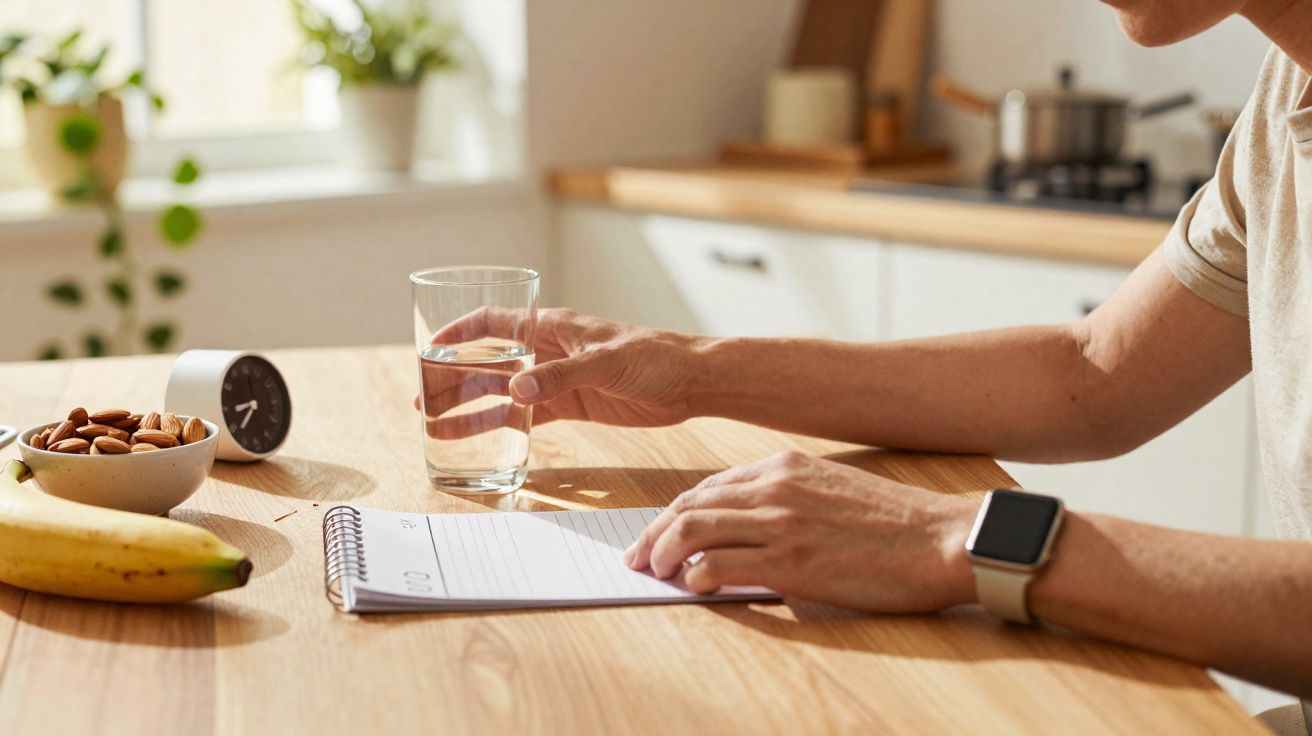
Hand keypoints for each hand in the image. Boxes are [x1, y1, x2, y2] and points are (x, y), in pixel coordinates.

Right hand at [418, 308, 707, 437]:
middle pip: (488, 360)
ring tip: (434, 422)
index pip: (494, 322)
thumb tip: (517, 389)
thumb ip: (562, 376)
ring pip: (501, 391)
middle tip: (421, 399)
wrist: (691, 382)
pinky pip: (525, 416)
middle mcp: (547, 350)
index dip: (459, 333)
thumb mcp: (607, 362)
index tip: (428, 349)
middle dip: (453, 377)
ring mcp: (556, 378)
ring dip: (468, 405)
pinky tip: (475, 439)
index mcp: (552, 326)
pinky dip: (500, 426)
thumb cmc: (655, 357)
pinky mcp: (570, 405)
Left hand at [623, 451, 979, 612]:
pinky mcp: (791, 563)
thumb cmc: (894, 522)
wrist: (941, 539)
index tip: (658, 533)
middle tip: (638, 557)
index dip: (674, 512)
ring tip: (654, 573)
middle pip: (688, 506)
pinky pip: (720, 567)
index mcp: (784, 465)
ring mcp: (780, 524)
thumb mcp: (831, 489)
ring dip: (662, 554)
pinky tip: (694, 588)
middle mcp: (774, 488)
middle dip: (653, 533)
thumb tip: (747, 526)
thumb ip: (786, 498)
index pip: (707, 486)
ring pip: (693, 531)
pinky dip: (696, 578)